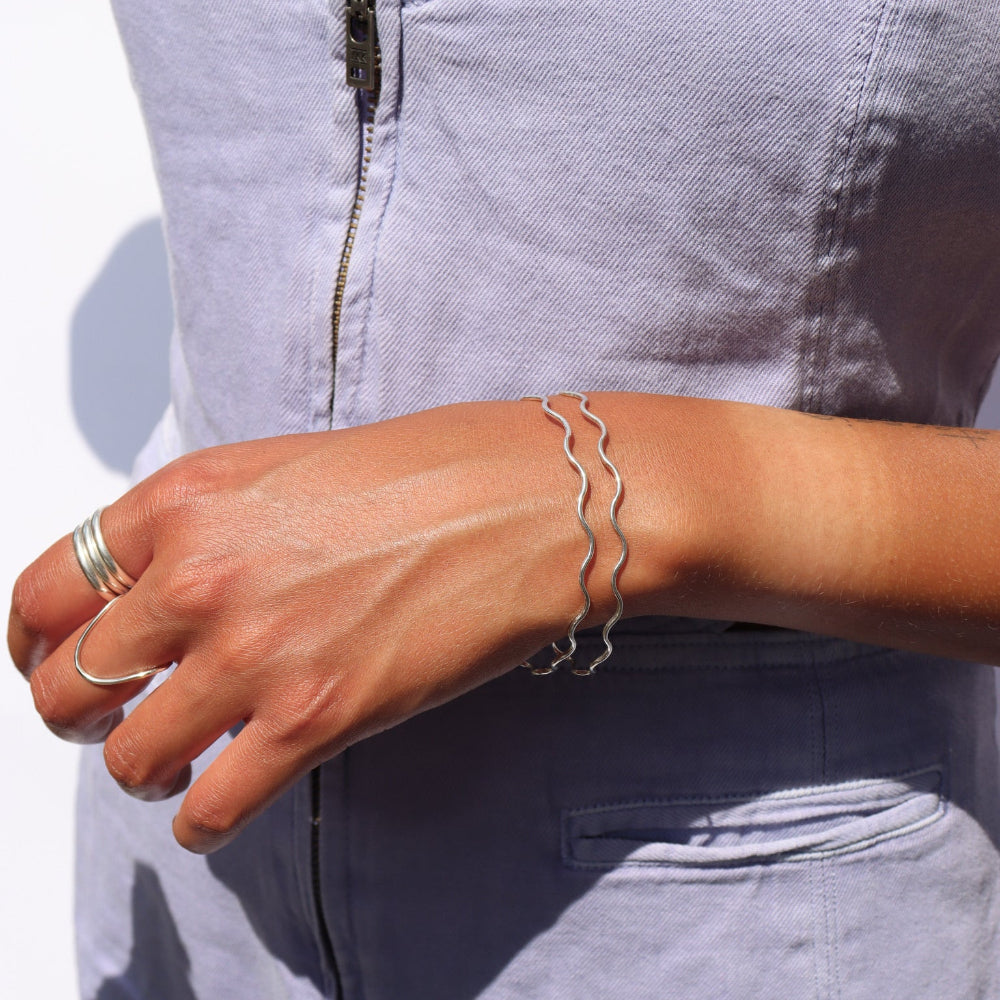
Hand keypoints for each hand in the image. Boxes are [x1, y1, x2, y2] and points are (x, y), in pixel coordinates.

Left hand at [8, 401, 605, 851]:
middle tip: (117, 718)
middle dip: (79, 714)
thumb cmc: (431, 471)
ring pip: (127, 758)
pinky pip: (211, 808)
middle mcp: (202, 574)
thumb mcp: (286, 470)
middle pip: (67, 684)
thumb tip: (159, 589)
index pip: (46, 590)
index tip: (55, 660)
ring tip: (178, 762)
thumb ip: (206, 527)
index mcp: (186, 499)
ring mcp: (256, 650)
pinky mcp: (318, 717)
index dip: (34, 641)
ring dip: (143, 770)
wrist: (527, 502)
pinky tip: (220, 805)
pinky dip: (202, 822)